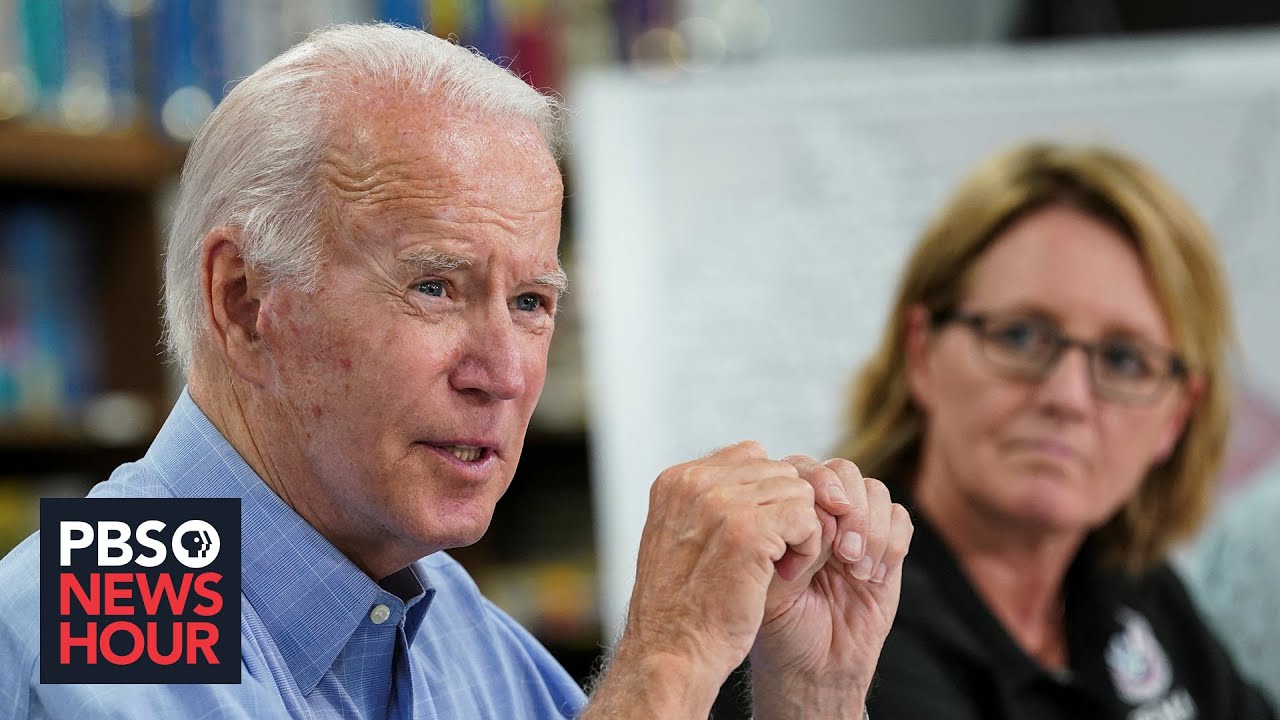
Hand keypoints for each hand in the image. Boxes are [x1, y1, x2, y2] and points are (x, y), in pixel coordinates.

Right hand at [582, 441, 829, 718]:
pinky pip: (808, 518)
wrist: (673, 655)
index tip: (758, 540)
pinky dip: (807, 549)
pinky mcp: (748, 530)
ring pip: (798, 492)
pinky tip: (784, 575)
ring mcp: (719, 503)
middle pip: (779, 472)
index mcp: (676, 480)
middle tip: (769, 560)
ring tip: (774, 570)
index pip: (751, 457)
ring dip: (799, 533)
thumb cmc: (684, 609)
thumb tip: (761, 473)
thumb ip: (710, 503)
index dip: (768, 498)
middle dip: (786, 515)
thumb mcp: (682, 540)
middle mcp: (694, 482)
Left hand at [750, 457, 912, 719]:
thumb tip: (820, 513)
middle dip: (850, 505)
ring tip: (855, 570)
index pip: (802, 468)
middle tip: (845, 549)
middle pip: (843, 471)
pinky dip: (891, 543)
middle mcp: (819, 513)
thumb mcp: (771, 587)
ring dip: (871, 528)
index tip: (826, 511)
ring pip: (875, 491)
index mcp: (783, 512)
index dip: (818, 483)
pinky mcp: (885, 549)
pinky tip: (870, 577)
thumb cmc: (781, 629)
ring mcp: (854, 528)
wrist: (814, 668)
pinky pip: (900, 519)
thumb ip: (791, 546)